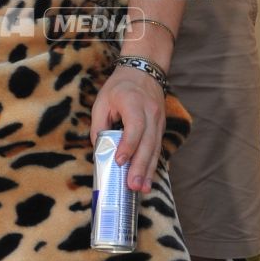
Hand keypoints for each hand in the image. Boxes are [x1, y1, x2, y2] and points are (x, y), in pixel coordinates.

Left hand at [90, 66, 164, 193]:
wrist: (144, 71)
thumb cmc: (119, 87)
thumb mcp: (102, 101)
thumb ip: (99, 125)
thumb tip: (99, 150)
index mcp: (134, 102)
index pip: (135, 126)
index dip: (128, 145)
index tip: (119, 161)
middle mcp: (150, 112)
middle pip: (148, 142)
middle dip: (140, 166)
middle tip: (132, 185)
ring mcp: (159, 121)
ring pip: (155, 149)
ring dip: (148, 170)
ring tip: (141, 188)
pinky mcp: (160, 128)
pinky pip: (157, 149)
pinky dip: (152, 165)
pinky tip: (147, 180)